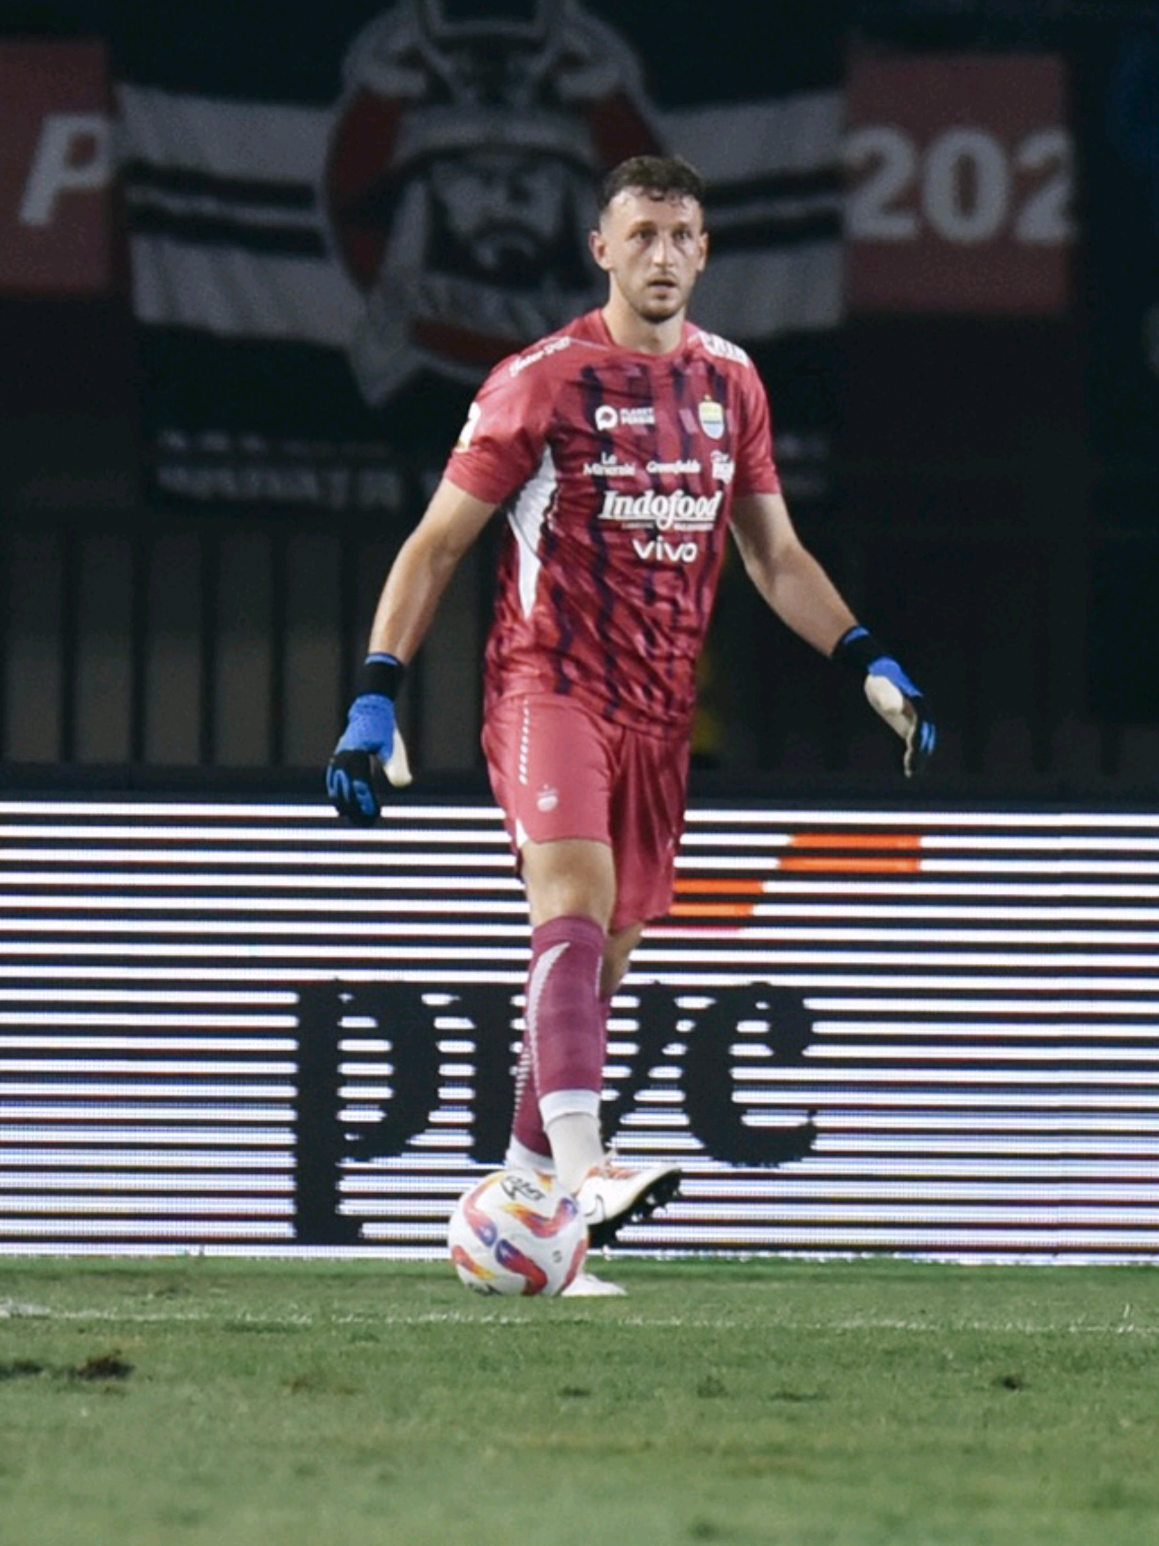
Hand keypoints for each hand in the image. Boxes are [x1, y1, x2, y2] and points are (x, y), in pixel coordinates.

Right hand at [326, 692, 411, 824]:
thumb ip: (396, 766)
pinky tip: (344, 809)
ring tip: (357, 820)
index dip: (366, 804)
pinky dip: (337, 797)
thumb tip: (404, 784)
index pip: (360, 787)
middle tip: (368, 823)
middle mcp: (343, 761)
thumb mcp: (393, 747)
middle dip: (356, 810)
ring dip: (346, 807)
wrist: (368, 711)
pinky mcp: (336, 762)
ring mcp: (337, 761)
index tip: (374, 815)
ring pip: (336, 790)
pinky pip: (332, 784)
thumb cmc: (383, 730)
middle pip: (346, 793)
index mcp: (357, 757)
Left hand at [863, 666, 936, 777]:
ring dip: (920, 758)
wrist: (881, 674)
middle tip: (912, 769)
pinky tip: (909, 771)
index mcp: (917, 703)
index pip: (920, 724)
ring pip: (923, 742)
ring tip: (912, 773)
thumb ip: (886, 696)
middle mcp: (922, 713)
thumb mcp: (880, 686)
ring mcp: (918, 720)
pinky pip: (915, 743)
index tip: (912, 750)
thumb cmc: (880, 680)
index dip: (918, 738)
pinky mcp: (910, 726)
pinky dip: (915, 756)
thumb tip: (891, 708)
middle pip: (925, 736)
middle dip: (921, 752)